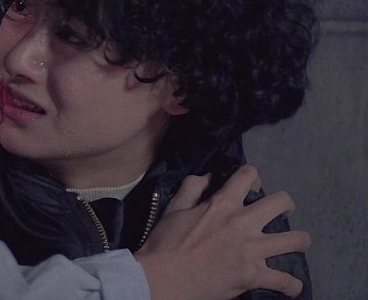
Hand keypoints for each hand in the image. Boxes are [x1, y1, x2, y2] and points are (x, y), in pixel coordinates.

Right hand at [134, 165, 310, 299]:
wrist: (163, 278)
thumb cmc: (165, 243)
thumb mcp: (174, 208)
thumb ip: (192, 188)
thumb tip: (208, 177)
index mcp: (222, 204)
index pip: (248, 176)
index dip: (252, 177)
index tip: (251, 186)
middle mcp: (243, 223)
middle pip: (282, 203)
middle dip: (285, 206)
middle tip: (280, 214)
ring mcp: (251, 251)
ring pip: (295, 240)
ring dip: (299, 241)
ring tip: (296, 244)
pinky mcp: (252, 276)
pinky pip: (284, 281)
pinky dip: (291, 285)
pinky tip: (292, 286)